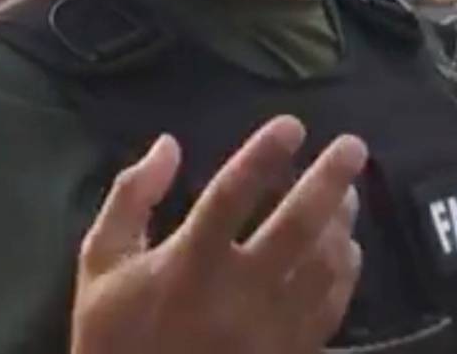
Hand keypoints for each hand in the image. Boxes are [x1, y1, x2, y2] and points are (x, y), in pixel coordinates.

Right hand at [71, 117, 366, 353]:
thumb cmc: (116, 335)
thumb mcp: (102, 261)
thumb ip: (131, 197)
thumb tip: (168, 144)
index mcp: (187, 264)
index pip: (231, 195)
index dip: (263, 155)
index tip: (292, 125)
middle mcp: (237, 294)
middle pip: (297, 226)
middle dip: (330, 179)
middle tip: (354, 146)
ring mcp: (270, 329)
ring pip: (324, 265)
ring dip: (341, 222)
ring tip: (347, 191)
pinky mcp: (290, 353)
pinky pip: (332, 306)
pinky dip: (345, 271)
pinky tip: (345, 247)